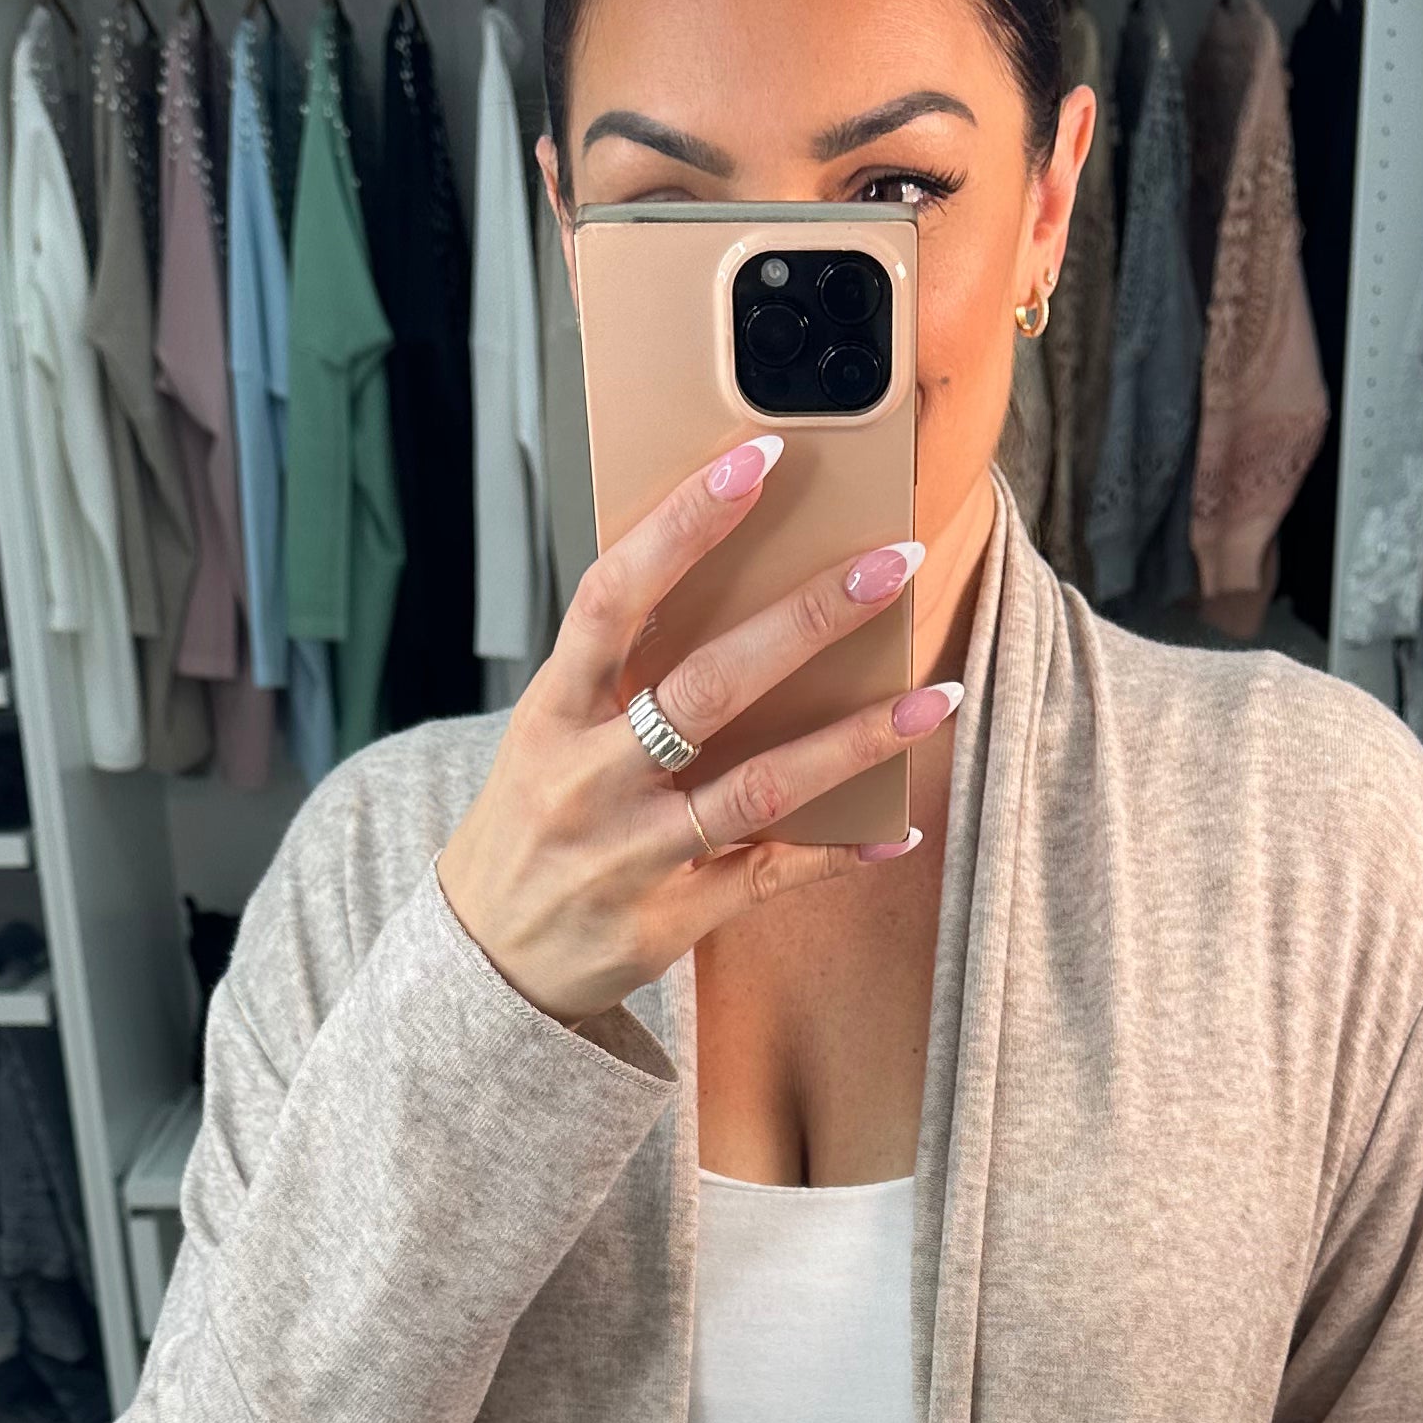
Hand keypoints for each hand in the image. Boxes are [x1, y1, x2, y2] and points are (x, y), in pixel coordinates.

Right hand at [435, 436, 959, 1031]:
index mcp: (551, 713)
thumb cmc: (534, 824)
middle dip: (807, 620)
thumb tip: (727, 583)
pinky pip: (769, 878)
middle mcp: (588, 780)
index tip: (758, 460)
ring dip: (857, 739)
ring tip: (937, 699)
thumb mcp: (546, 736)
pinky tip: (896, 829)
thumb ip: (618, 675)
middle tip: (892, 565)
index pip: (614, 598)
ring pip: (759, 786)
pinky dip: (837, 854)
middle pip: (708, 687)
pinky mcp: (667, 920)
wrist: (485, 962)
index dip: (683, 525)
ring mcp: (630, 855)